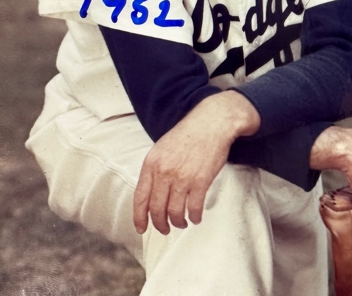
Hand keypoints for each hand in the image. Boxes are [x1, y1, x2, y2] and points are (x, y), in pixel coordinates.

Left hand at [133, 91, 260, 234]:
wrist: (212, 122)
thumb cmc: (188, 134)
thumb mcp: (162, 148)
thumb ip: (155, 169)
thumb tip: (151, 193)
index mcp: (152, 164)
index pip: (140, 198)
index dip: (139, 217)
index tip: (142, 228)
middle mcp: (164, 173)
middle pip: (157, 209)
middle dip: (160, 224)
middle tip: (165, 229)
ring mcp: (183, 177)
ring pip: (174, 211)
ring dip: (177, 222)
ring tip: (181, 222)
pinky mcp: (201, 180)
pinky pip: (194, 207)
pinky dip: (194, 217)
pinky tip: (196, 217)